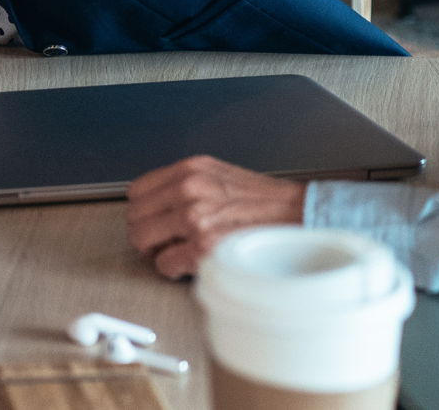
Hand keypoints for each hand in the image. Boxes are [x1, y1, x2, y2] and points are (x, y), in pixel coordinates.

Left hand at [127, 156, 307, 278]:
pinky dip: (174, 269)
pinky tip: (192, 264)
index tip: (152, 221)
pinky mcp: (203, 246)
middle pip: (134, 216)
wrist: (303, 219)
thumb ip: (188, 186)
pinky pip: (165, 263)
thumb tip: (160, 204)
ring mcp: (194, 217)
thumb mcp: (221, 177)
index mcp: (190, 170)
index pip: (136, 190)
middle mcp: (188, 190)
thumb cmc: (268, 203)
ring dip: (157, 251)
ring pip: (142, 240)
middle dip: (146, 233)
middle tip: (162, 242)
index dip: (143, 210)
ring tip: (177, 252)